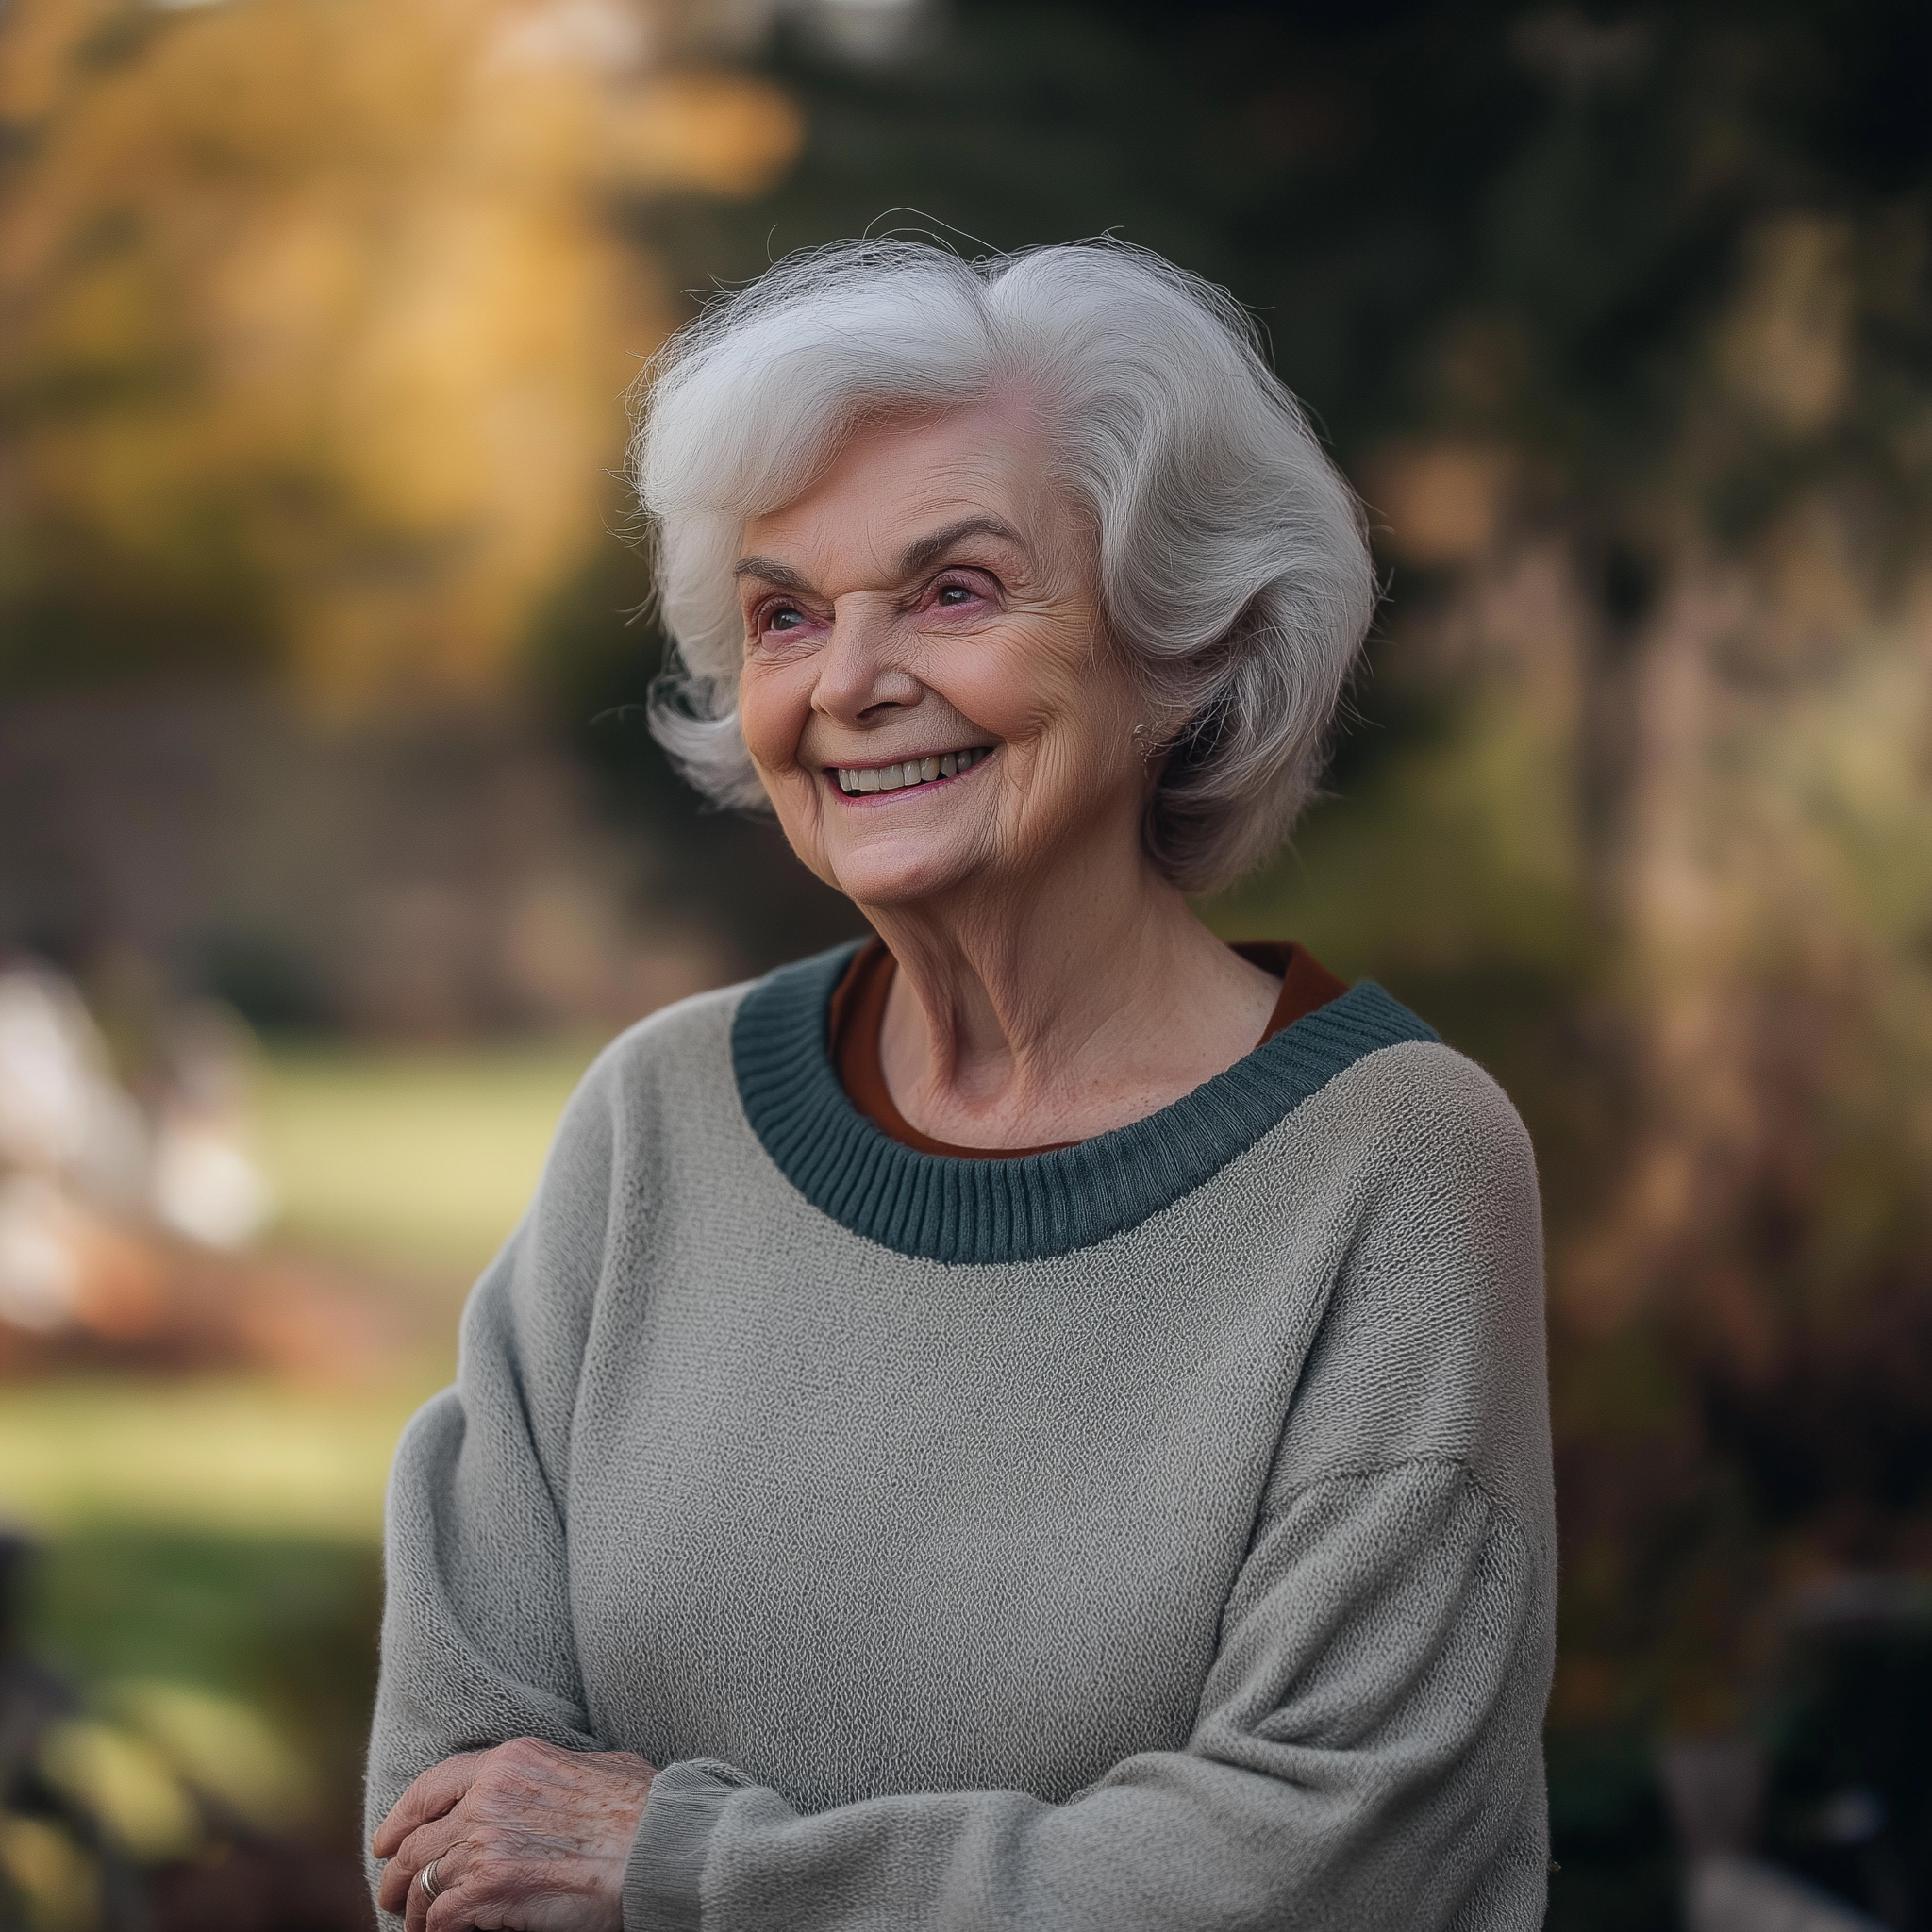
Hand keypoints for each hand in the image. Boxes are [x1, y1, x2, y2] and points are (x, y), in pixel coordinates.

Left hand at [373, 1736, 656, 1929]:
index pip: (433, 1786)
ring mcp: (485, 1843)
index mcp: (512, 1760)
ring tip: (414, 1928)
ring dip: (413, 1912)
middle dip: (397, 1873)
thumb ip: (563, 1769)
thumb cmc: (643, 1810)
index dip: (401, 1817)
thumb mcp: (601, 1767)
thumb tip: (564, 1781)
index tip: (386, 1842)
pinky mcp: (489, 1890)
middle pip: (417, 1840)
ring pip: (421, 1883)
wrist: (656, 1848)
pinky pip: (438, 1919)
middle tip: (391, 1895)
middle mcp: (489, 1795)